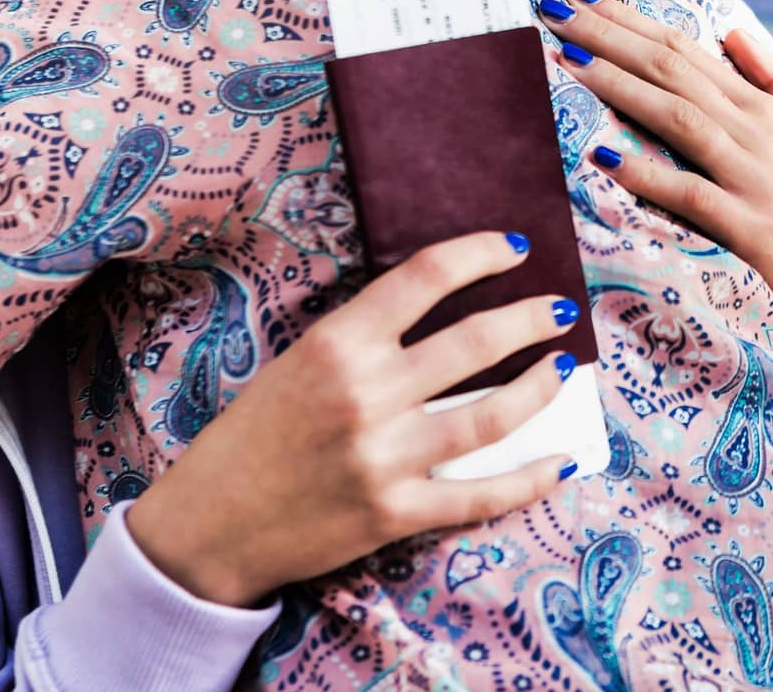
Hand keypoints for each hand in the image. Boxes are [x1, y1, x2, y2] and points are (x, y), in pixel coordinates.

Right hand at [125, 231, 580, 606]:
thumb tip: (443, 311)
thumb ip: (365, 339)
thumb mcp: (299, 363)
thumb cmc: (253, 436)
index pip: (425, 276)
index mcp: (337, 342)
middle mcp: (365, 393)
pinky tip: (561, 459)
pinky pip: (480, 493)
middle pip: (476, 340)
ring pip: (491, 414)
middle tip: (560, 308)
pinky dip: (530, 477)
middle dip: (532, 318)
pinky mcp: (394, 513)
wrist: (209, 525)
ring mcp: (384, 456)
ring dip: (541, 387)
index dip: (480, 254)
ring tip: (564, 369)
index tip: (514, 246)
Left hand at [539, 0, 772, 413]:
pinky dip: (649, 174)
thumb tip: (734, 28)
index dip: (627, 21)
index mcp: (763, 106)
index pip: (683, 49)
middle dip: (606, 37)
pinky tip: (605, 158)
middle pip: (670, 70)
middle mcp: (756, 130)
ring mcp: (754, 177)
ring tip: (566, 61)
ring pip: (677, 118)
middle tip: (551, 8)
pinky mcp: (753, 230)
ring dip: (619, 86)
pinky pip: (692, 196)